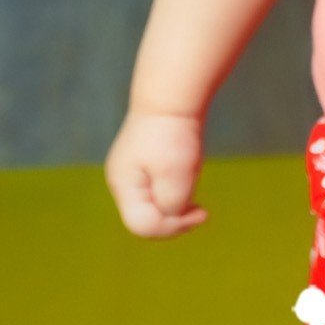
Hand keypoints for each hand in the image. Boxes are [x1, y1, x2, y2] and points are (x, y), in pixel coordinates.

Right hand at [106, 109, 207, 237]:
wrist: (172, 97)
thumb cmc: (173, 135)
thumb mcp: (175, 176)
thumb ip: (171, 206)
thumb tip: (171, 216)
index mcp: (124, 186)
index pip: (142, 226)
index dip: (171, 227)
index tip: (199, 212)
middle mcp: (123, 183)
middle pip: (147, 220)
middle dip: (175, 217)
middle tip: (200, 209)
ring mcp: (133, 175)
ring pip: (156, 207)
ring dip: (178, 202)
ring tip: (191, 181)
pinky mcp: (145, 167)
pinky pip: (161, 192)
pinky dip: (177, 190)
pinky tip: (188, 176)